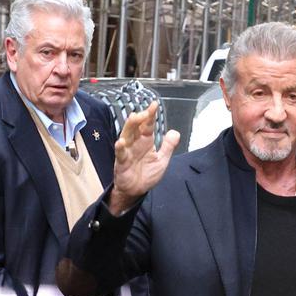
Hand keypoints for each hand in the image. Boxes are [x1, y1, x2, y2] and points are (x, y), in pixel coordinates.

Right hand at [107, 101, 179, 215]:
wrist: (136, 191)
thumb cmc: (147, 174)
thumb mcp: (161, 161)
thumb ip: (168, 147)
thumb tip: (175, 133)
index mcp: (146, 141)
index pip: (148, 125)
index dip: (151, 115)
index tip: (154, 105)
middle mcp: (135, 143)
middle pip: (136, 127)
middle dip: (140, 118)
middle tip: (145, 112)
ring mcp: (127, 151)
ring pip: (126, 135)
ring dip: (130, 127)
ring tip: (134, 118)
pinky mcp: (121, 162)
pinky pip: (120, 154)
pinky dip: (120, 148)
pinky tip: (121, 142)